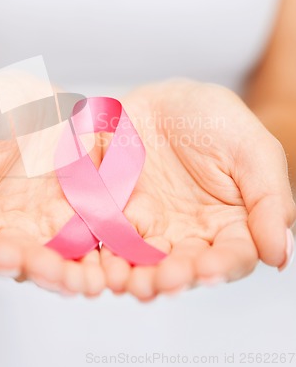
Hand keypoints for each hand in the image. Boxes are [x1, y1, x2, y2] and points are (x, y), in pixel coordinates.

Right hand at [0, 80, 104, 296]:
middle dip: (43, 271)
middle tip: (60, 276)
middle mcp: (13, 227)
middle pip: (25, 260)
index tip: (8, 257)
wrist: (27, 96)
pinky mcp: (83, 207)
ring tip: (90, 280)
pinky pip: (96, 232)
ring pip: (63, 255)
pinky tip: (116, 259)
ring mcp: (50, 220)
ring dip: (77, 272)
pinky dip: (105, 248)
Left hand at [100, 80, 295, 300]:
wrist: (166, 100)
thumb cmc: (215, 121)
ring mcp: (154, 226)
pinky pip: (111, 237)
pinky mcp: (120, 214)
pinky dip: (106, 253)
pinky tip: (103, 265)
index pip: (232, 255)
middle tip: (161, 281)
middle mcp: (191, 233)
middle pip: (184, 266)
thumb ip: (269, 199)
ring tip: (127, 281)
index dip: (221, 266)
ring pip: (145, 260)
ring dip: (136, 274)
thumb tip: (280, 254)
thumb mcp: (252, 150)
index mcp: (231, 223)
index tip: (207, 270)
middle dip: (172, 277)